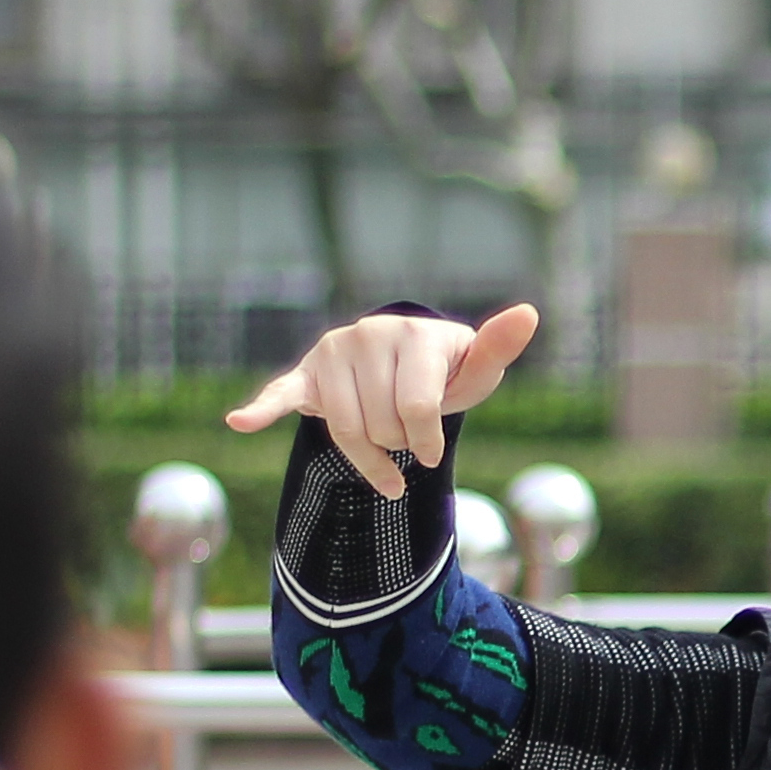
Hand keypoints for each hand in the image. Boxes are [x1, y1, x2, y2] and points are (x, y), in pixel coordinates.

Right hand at [224, 302, 538, 493]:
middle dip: (399, 444)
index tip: (431, 454)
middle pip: (381, 425)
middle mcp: (370, 334)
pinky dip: (262, 409)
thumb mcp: (474, 371)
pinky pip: (283, 395)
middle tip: (406, 433)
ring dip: (368, 456)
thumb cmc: (445, 375)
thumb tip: (529, 313)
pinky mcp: (307, 374)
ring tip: (384, 447)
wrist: (402, 366)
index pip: (416, 408)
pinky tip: (241, 421)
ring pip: (346, 431)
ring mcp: (334, 352)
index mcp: (415, 334)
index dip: (425, 441)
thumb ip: (496, 349)